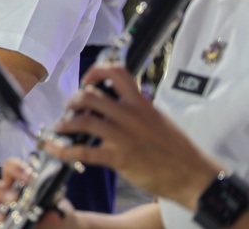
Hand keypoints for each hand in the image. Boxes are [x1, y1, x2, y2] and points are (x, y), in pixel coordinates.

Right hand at [0, 158, 73, 227]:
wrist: (56, 227)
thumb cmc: (54, 215)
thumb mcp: (58, 212)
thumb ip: (55, 213)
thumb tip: (52, 214)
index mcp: (16, 182)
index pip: (8, 167)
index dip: (15, 169)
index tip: (30, 178)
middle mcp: (0, 194)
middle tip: (13, 199)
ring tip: (1, 219)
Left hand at [45, 64, 220, 209]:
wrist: (193, 176)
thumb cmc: (177, 149)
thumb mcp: (159, 118)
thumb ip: (138, 108)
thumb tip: (116, 101)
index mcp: (142, 103)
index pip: (117, 73)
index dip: (96, 71)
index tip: (87, 79)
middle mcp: (131, 116)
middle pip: (91, 96)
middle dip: (73, 100)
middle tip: (70, 107)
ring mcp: (124, 137)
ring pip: (84, 121)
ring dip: (65, 123)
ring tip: (61, 126)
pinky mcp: (119, 158)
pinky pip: (85, 151)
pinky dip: (64, 150)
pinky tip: (55, 148)